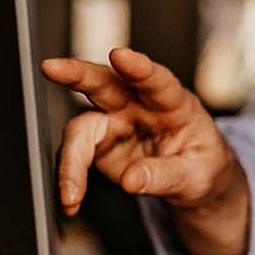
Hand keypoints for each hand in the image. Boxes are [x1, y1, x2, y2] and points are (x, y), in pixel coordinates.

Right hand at [42, 48, 249, 254]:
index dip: (138, 67)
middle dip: (77, 73)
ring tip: (71, 193)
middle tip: (52, 68)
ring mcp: (115, 122)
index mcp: (174, 105)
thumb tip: (131, 180)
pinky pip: (76, 155)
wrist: (194, 179)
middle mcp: (138, 106)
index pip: (157, 81)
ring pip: (82, 125)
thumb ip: (166, 176)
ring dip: (71, 159)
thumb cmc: (202, 165)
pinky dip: (70, 177)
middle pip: (105, 83)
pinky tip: (72, 199)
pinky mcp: (99, 143)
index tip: (120, 55)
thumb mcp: (197, 176)